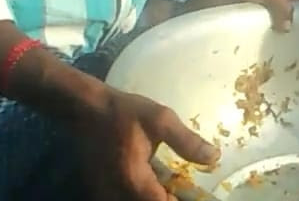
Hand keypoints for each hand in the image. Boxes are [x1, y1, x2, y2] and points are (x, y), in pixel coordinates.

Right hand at [75, 86, 218, 200]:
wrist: (84, 107)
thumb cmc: (123, 112)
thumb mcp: (161, 120)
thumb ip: (187, 142)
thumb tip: (214, 158)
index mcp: (134, 180)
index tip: (193, 194)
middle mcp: (116, 193)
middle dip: (166, 198)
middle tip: (180, 187)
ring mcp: (104, 193)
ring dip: (152, 196)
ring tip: (167, 183)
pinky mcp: (98, 189)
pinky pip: (122, 197)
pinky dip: (139, 192)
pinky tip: (150, 180)